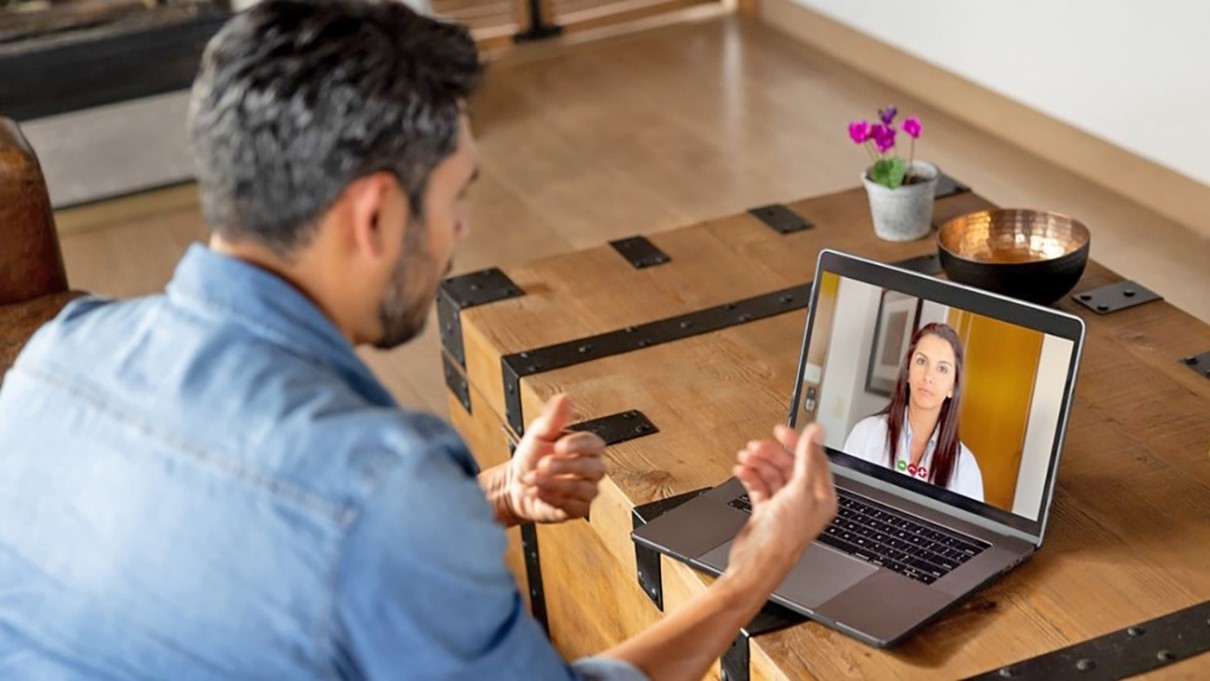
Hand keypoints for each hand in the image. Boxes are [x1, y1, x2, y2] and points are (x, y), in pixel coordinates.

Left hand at [506, 394, 606, 523]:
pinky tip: (538, 492)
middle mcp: (590, 469)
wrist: (515, 485)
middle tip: (543, 464)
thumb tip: (565, 398)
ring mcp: (586, 490)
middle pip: (593, 468)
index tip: (558, 445)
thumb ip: (553, 418)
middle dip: (566, 467)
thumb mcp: (539, 433)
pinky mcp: (577, 509)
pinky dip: (553, 499)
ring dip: (555, 484)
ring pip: (583, 489)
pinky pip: (574, 507)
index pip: (594, 444)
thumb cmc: (530, 458)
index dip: (578, 445)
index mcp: (585, 448)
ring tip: (534, 479)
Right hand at [726, 423, 836, 589]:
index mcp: (820, 496)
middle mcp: (804, 500)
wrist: (755, 565)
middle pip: (790, 465)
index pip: (813, 459)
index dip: (797, 442)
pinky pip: (759, 486)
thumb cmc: (782, 538)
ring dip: (758, 463)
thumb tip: (816, 432)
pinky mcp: (766, 511)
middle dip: (771, 454)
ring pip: (773, 474)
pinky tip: (742, 472)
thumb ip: (806, 459)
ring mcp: (784, 506)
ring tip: (745, 459)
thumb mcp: (798, 491)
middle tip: (755, 447)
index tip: (781, 430)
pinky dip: (750, 476)